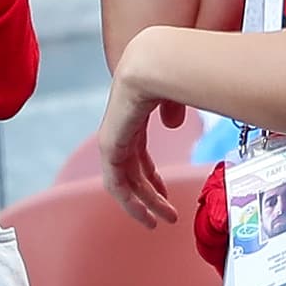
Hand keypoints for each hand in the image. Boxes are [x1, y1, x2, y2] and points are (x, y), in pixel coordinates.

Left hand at [98, 53, 180, 230]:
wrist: (155, 64)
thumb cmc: (171, 71)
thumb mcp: (176, 94)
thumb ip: (173, 107)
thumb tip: (171, 123)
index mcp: (134, 114)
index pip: (138, 152)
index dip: (151, 175)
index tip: (164, 193)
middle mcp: (121, 127)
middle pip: (132, 170)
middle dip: (149, 195)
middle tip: (165, 215)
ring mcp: (113, 137)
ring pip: (124, 181)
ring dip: (142, 203)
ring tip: (158, 222)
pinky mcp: (109, 147)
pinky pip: (116, 183)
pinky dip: (129, 202)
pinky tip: (145, 214)